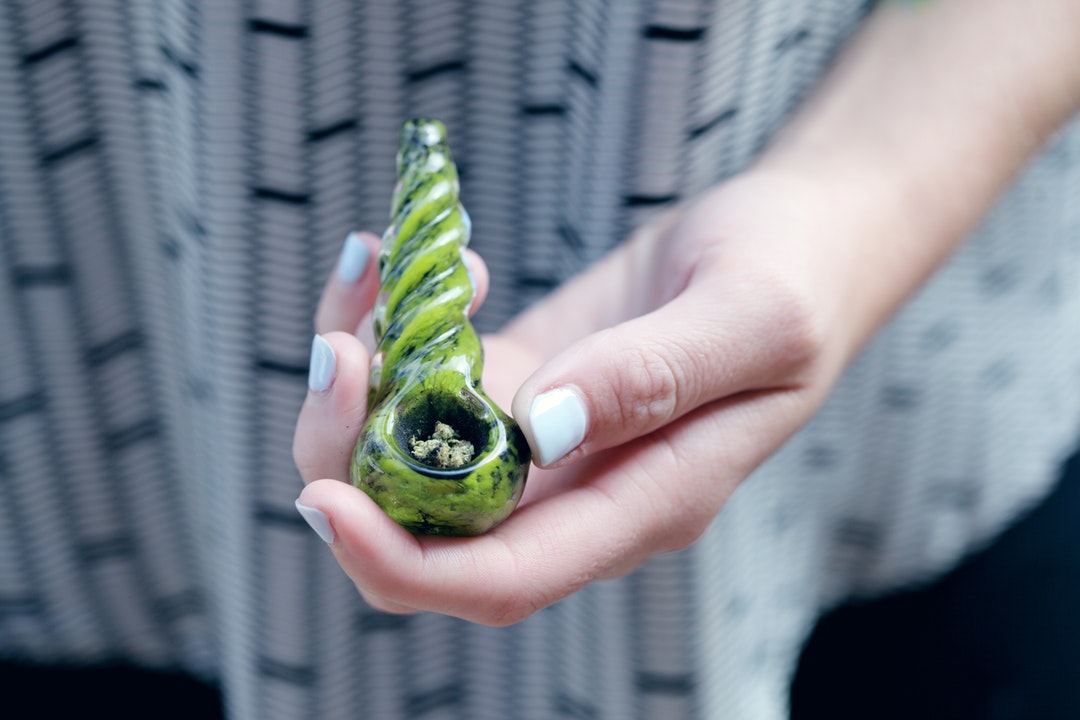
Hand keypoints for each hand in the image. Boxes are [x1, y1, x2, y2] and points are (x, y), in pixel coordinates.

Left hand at [293, 170, 861, 624]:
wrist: (794, 242)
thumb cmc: (795, 280)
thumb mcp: (752, 320)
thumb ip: (655, 378)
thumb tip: (540, 428)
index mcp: (642, 503)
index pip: (504, 579)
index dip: (406, 562)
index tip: (326, 501)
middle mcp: (577, 491)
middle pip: (428, 532)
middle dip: (352, 460)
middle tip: (342, 349)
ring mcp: (542, 441)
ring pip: (409, 458)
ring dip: (357, 388)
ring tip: (364, 273)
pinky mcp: (520, 383)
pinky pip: (426, 384)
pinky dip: (390, 332)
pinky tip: (396, 262)